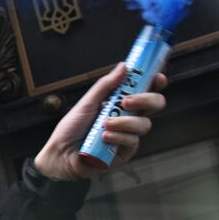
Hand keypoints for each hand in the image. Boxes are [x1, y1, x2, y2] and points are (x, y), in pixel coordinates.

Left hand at [33, 62, 167, 180]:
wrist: (61, 153)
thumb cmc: (72, 128)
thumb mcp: (87, 103)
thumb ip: (105, 86)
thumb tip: (124, 66)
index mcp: (121, 103)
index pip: (145, 90)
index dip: (155, 82)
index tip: (158, 77)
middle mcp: (128, 117)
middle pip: (155, 105)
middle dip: (146, 99)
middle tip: (127, 101)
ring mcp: (129, 134)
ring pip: (144, 124)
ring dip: (125, 122)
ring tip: (104, 124)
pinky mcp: (126, 151)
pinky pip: (132, 141)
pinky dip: (118, 136)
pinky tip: (104, 137)